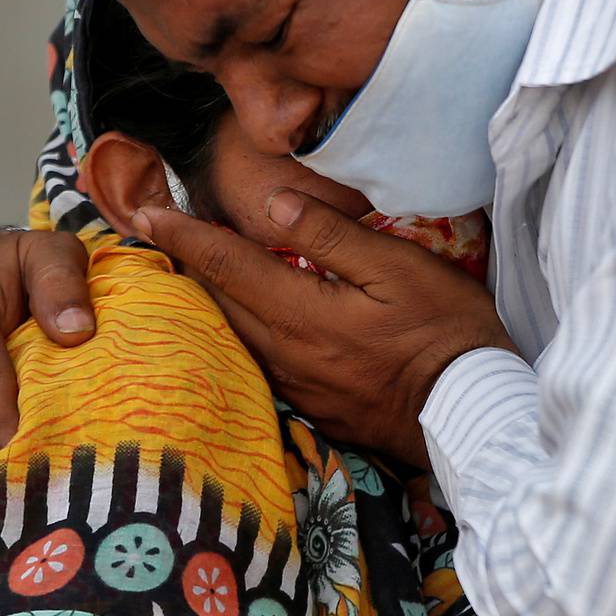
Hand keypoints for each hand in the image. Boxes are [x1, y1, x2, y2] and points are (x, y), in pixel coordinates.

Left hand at [132, 190, 512, 465]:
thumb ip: (330, 235)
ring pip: (234, 335)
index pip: (226, 265)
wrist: (471, 412)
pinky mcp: (313, 407)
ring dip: (209, 302)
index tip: (144, 212)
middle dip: (185, 266)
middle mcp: (286, 355)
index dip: (183, 235)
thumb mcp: (397, 266)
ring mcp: (297, 387)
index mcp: (301, 314)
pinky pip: (258, 362)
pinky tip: (244, 321)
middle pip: (218, 303)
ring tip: (191, 272)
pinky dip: (238, 332)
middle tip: (158, 235)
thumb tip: (273, 203)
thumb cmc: (445, 331)